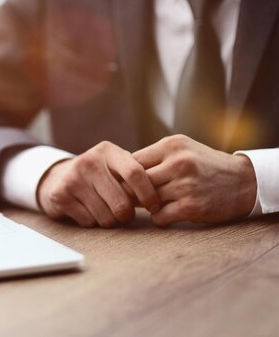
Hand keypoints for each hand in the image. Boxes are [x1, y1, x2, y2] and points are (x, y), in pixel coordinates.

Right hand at [37, 141, 160, 227]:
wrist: (58, 178)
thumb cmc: (98, 176)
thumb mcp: (114, 166)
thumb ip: (135, 174)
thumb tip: (164, 193)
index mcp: (107, 151)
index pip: (135, 173)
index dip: (148, 194)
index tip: (154, 207)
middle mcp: (88, 161)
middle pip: (122, 202)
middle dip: (126, 214)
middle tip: (124, 213)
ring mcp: (73, 178)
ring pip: (106, 216)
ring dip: (109, 220)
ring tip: (103, 210)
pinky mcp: (60, 195)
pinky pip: (89, 221)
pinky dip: (91, 222)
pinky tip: (86, 211)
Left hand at [133, 135, 256, 225]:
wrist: (245, 181)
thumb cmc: (204, 166)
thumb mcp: (181, 150)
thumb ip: (153, 158)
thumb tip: (118, 173)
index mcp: (171, 145)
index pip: (131, 162)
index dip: (124, 176)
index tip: (123, 184)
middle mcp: (178, 163)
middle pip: (136, 183)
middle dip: (132, 193)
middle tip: (133, 199)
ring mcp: (185, 185)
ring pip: (146, 201)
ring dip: (147, 207)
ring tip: (154, 205)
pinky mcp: (192, 206)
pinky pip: (159, 217)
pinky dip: (159, 218)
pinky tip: (167, 213)